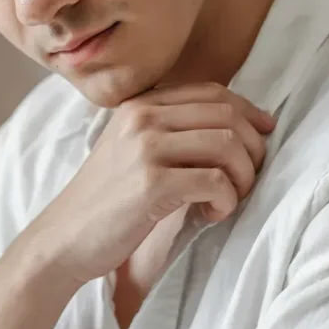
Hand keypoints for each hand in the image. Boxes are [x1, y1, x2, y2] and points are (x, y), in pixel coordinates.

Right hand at [31, 82, 275, 285]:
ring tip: (231, 198)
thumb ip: (170, 130)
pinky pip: (215, 181)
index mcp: (141, 104)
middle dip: (253, 146)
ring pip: (227, 144)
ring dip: (243, 176)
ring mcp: (146, 148)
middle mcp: (143, 117)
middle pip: (226, 114)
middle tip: (250, 177)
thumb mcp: (132, 148)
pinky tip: (213, 214)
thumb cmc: (108, 199)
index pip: (212, 91)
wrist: (64, 236)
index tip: (264, 133)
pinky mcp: (152, 184)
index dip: (247, 111)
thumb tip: (236, 125)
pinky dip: (227, 200)